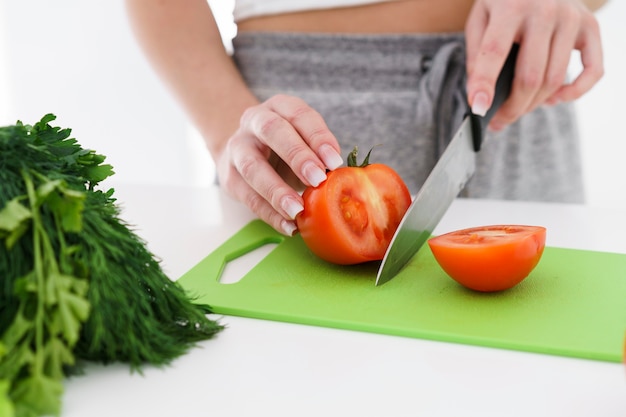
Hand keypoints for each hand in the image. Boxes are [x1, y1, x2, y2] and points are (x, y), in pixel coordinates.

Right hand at [216, 94, 343, 235]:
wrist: (244, 152)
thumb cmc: (285, 147)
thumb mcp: (303, 140)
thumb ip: (320, 154)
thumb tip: (342, 180)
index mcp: (280, 107)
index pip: (299, 115)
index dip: (317, 137)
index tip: (334, 162)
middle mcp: (254, 121)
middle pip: (272, 131)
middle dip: (296, 155)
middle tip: (317, 179)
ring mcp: (237, 148)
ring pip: (252, 167)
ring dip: (276, 191)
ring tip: (298, 210)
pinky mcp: (229, 176)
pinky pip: (248, 197)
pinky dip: (270, 214)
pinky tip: (289, 226)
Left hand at [465, 0, 603, 129]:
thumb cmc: (504, 1)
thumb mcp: (480, 18)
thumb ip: (477, 54)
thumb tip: (479, 96)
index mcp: (511, 6)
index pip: (495, 52)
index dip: (485, 84)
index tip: (478, 109)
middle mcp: (545, 11)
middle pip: (530, 76)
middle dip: (512, 108)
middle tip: (498, 121)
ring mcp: (572, 18)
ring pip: (554, 79)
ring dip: (534, 104)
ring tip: (517, 110)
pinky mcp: (590, 27)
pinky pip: (593, 70)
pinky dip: (574, 93)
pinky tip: (553, 100)